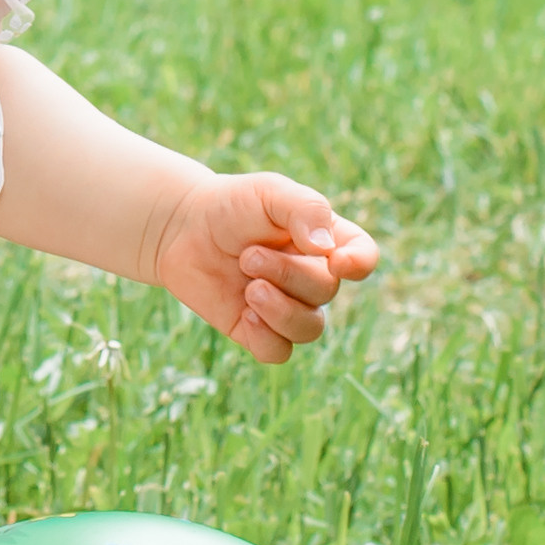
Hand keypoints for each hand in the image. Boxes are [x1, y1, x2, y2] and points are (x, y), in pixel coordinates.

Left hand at [151, 169, 376, 365]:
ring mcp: (287, 306)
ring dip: (278, 309)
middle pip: (325, 291)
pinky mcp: (258, 331)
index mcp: (326, 240)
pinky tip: (244, 314)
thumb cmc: (231, 205)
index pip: (363, 256)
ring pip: (309, 329)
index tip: (336, 260)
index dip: (359, 263)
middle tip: (248, 255)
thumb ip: (304, 209)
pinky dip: (264, 338)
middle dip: (287, 273)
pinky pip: (278, 352)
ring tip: (248, 287)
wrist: (182, 228)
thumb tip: (327, 248)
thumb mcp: (269, 192)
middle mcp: (313, 276)